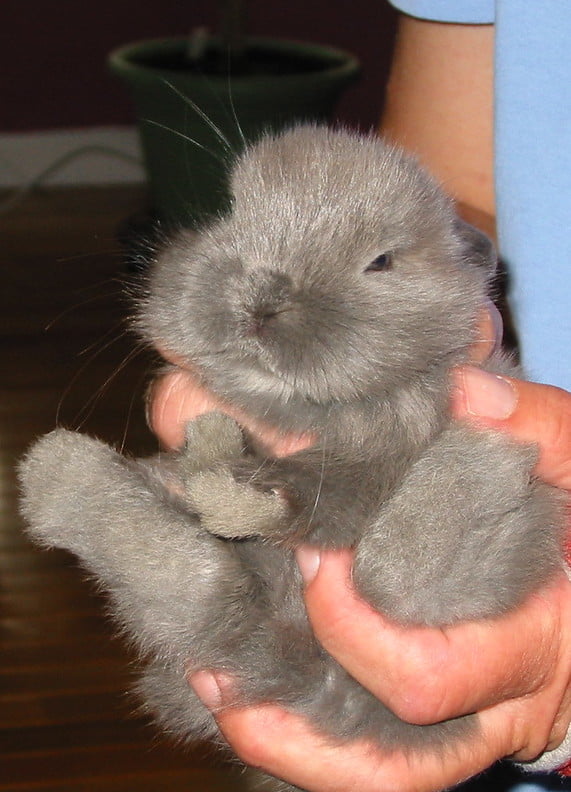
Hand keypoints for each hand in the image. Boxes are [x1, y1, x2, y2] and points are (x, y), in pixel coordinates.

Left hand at [148, 308, 570, 791]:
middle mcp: (493, 712)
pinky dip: (305, 741)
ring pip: (369, 779)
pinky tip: (247, 694)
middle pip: (385, 764)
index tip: (308, 556)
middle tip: (216, 658)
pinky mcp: (439, 724)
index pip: (423, 675)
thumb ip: (537, 430)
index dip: (349, 629)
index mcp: (529, 650)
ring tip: (211, 686)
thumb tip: (461, 392)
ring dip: (283, 744)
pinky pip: (368, 761)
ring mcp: (464, 729)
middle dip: (292, 716)